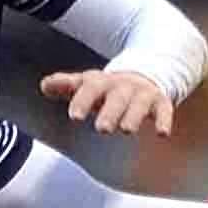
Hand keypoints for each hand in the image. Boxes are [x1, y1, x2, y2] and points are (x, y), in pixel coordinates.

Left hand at [41, 68, 173, 136]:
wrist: (143, 74)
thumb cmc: (107, 88)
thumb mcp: (86, 84)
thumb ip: (65, 85)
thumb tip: (43, 86)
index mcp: (101, 82)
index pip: (90, 89)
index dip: (82, 101)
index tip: (74, 117)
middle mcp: (123, 86)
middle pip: (116, 98)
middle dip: (110, 112)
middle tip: (102, 129)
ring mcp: (142, 94)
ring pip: (139, 104)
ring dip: (134, 116)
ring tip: (127, 130)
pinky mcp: (160, 102)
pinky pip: (164, 110)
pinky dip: (164, 120)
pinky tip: (162, 133)